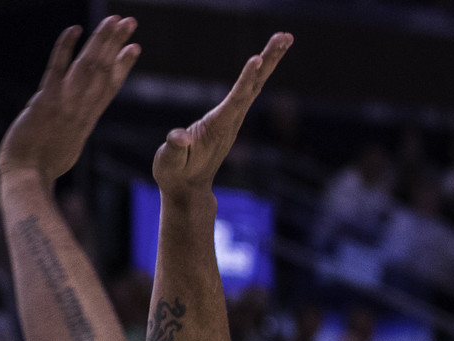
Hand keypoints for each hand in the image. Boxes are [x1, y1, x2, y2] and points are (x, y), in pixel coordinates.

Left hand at [0, 17, 140, 186]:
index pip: (109, 87)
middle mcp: (81, 108)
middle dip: (118, 43)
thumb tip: (71, 129)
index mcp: (87, 120)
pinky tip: (74, 29)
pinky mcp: (47, 100)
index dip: (123, 66)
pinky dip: (66, 47)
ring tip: (114, 19)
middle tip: (130, 22)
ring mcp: (66, 103)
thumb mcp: (67, 149)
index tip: (134, 48)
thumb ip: (72, 132)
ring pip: (89, 65)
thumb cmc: (41, 169)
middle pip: (104, 70)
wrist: (27, 177)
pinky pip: (57, 67)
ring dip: (102, 40)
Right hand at [152, 33, 291, 202]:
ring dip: (269, 61)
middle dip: (268, 61)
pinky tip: (265, 60)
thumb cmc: (174, 175)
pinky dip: (257, 73)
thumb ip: (175, 148)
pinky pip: (247, 91)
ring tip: (283, 37)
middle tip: (284, 37)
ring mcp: (233, 120)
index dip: (245, 80)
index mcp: (217, 128)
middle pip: (254, 86)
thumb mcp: (168, 163)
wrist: (188, 190)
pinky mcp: (230, 119)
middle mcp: (230, 121)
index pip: (235, 100)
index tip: (256, 59)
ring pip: (255, 86)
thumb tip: (181, 136)